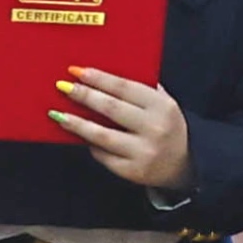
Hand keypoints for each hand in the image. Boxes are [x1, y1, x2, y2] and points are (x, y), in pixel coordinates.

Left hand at [52, 67, 195, 195]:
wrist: (184, 163)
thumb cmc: (167, 126)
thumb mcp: (163, 103)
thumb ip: (142, 88)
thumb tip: (103, 75)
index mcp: (162, 106)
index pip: (125, 87)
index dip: (99, 78)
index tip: (77, 71)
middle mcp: (154, 128)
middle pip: (111, 108)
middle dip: (84, 96)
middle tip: (63, 87)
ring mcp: (143, 152)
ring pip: (102, 135)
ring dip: (77, 123)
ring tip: (58, 114)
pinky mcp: (132, 171)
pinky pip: (103, 155)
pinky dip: (89, 144)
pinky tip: (78, 136)